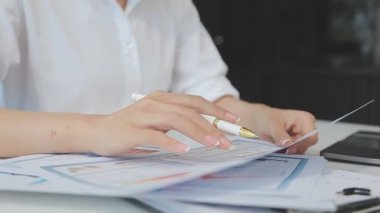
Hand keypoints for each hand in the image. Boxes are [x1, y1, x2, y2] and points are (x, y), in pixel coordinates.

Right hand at [87, 91, 237, 155]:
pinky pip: (155, 136)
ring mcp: (143, 115)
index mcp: (162, 97)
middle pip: (189, 110)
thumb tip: (207, 126)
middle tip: (227, 140)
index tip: (233, 121)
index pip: (195, 101)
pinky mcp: (132, 130)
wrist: (98, 131)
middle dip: (212, 125)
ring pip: (176, 120)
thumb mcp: (156, 118)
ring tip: (213, 144)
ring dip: (198, 132)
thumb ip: (177, 118)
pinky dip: (171, 142)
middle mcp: (154, 102)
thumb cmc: (130, 125)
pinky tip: (184, 149)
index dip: (216, 110)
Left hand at [248, 105, 317, 153]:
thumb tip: (287, 143)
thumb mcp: (272, 124)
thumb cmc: (266, 118)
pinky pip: (293, 153)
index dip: (301, 144)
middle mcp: (305, 129)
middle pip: (306, 145)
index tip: (289, 149)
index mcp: (305, 119)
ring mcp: (300, 138)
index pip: (311, 137)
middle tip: (280, 148)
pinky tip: (278, 149)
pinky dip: (285, 153)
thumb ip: (280, 135)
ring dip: (288, 151)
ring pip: (300, 151)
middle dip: (293, 148)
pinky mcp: (294, 145)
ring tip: (277, 146)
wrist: (259, 121)